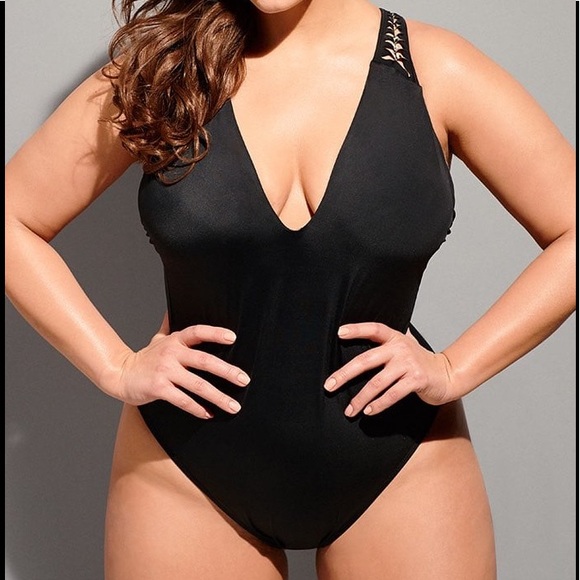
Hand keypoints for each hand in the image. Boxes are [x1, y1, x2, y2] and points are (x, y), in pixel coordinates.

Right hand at [104, 316, 249, 418]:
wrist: (119, 375)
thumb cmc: (145, 358)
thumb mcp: (158, 338)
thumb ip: (170, 325)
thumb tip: (175, 307)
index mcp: (175, 341)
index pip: (197, 332)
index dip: (215, 333)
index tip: (233, 338)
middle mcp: (171, 354)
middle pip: (204, 361)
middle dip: (227, 371)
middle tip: (244, 380)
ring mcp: (165, 371)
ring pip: (198, 385)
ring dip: (218, 397)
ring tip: (233, 406)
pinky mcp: (158, 388)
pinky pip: (183, 400)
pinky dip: (197, 408)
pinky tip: (209, 414)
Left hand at [323, 322, 455, 416]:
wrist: (448, 374)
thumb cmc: (421, 361)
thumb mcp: (407, 343)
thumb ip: (390, 337)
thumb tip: (368, 330)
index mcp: (395, 338)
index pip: (374, 329)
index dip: (357, 329)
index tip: (339, 333)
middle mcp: (400, 349)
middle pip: (366, 360)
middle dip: (344, 374)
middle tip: (329, 385)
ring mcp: (408, 365)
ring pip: (377, 383)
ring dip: (360, 398)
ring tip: (349, 410)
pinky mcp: (416, 381)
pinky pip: (392, 395)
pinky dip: (378, 404)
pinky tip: (368, 411)